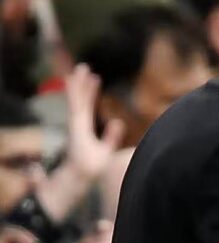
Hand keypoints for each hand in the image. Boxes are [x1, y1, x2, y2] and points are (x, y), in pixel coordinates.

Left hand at [65, 64, 125, 179]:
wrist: (76, 176)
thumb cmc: (91, 166)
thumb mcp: (103, 154)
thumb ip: (110, 138)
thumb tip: (118, 121)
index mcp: (81, 127)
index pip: (82, 105)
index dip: (86, 90)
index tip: (91, 76)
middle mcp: (76, 123)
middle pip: (77, 99)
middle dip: (80, 82)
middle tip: (83, 66)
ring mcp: (76, 124)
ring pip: (77, 102)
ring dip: (81, 87)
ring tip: (87, 73)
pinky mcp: (78, 127)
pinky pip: (80, 107)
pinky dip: (83, 97)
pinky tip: (88, 91)